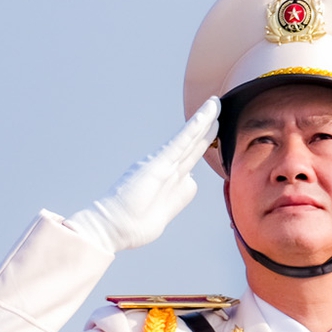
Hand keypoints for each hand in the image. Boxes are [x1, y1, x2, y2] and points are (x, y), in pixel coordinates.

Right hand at [66, 96, 220, 252]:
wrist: (115, 227)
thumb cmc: (134, 225)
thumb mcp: (165, 210)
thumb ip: (179, 195)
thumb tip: (191, 181)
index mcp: (167, 177)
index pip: (189, 158)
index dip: (202, 143)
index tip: (214, 131)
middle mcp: (166, 167)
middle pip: (192, 144)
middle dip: (206, 127)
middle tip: (217, 108)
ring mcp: (163, 164)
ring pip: (189, 139)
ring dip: (204, 121)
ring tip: (215, 105)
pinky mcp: (159, 164)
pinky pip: (181, 143)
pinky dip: (194, 128)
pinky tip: (205, 115)